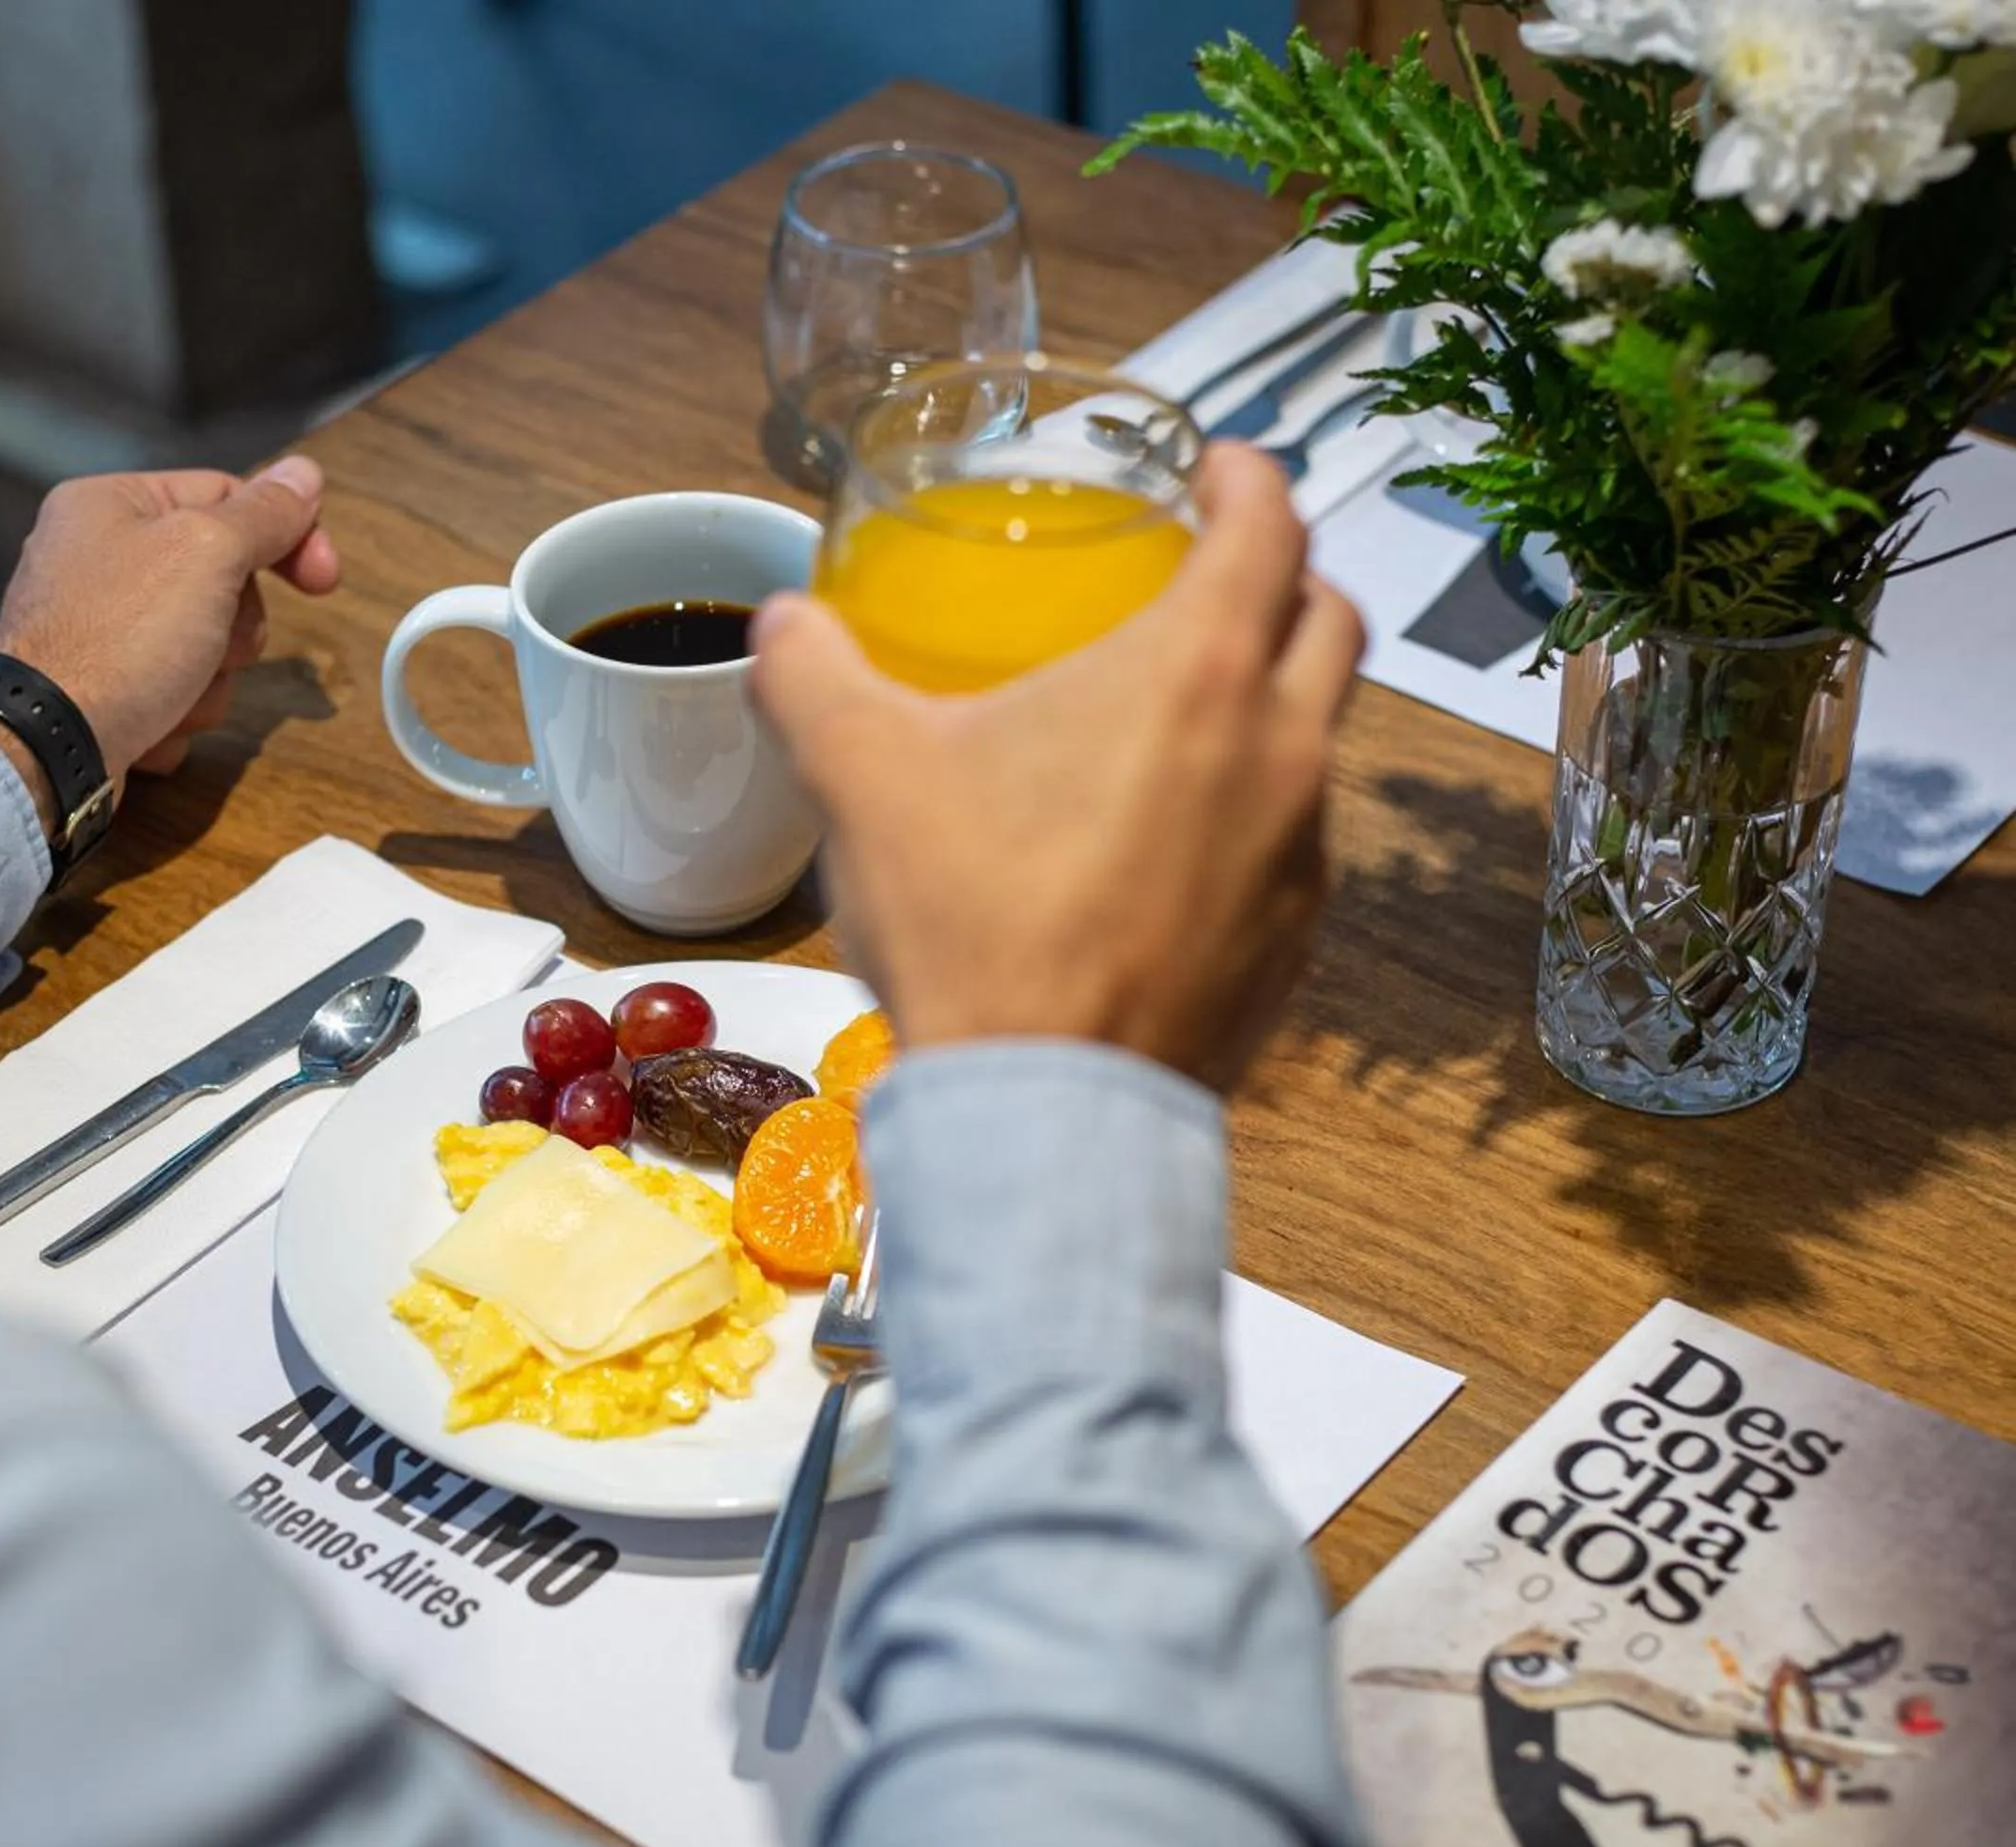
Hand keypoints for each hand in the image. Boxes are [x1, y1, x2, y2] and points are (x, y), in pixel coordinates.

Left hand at [0, 457, 341, 786]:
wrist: (47, 747)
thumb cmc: (124, 637)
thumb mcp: (207, 554)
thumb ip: (263, 514)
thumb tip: (306, 473)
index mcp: (111, 504)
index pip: (225, 495)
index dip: (286, 535)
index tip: (326, 581)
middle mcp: (95, 559)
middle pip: (218, 580)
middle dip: (233, 630)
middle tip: (216, 647)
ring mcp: (93, 632)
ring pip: (200, 647)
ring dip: (206, 683)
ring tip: (172, 697)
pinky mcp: (96, 694)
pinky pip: (168, 694)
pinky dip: (171, 715)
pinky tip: (148, 725)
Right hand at [748, 446, 1364, 1091]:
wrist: (1044, 1106)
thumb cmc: (973, 924)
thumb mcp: (860, 772)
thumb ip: (812, 672)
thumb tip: (783, 623)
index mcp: (1198, 669)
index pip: (1271, 520)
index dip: (1247, 474)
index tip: (1213, 471)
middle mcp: (1281, 745)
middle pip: (1331, 614)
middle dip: (1285, 574)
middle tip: (1215, 575)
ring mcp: (1303, 848)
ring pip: (1321, 733)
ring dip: (1271, 700)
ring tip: (1179, 719)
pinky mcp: (1296, 939)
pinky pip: (1295, 839)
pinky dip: (1252, 811)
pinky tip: (1167, 845)